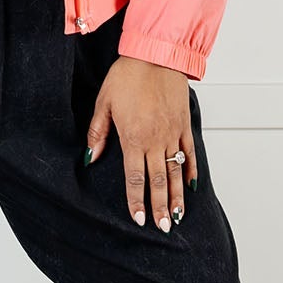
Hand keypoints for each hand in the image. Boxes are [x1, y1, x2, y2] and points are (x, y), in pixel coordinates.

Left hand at [84, 55, 197, 230]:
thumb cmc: (127, 75)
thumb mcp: (104, 102)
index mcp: (134, 137)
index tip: (140, 220)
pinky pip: (190, 152)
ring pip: (176, 172)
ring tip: (178, 216)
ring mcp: (173, 133)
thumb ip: (98, 133)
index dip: (137, 201)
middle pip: (159, 181)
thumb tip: (90, 157)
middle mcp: (156, 140)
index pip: (135, 178)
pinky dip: (192, 171)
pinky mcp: (184, 124)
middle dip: (160, 207)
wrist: (155, 54)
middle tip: (163, 228)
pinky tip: (192, 187)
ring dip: (177, 196)